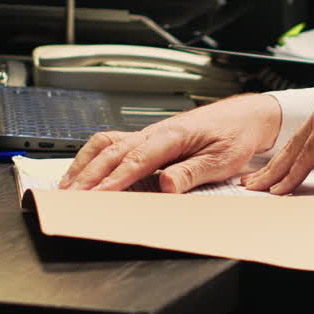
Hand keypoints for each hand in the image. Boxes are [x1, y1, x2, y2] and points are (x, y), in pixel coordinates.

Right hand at [57, 93, 281, 193]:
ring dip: (85, 165)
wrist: (245, 117)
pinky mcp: (149, 138)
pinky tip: (85, 171)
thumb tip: (167, 185)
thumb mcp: (223, 159)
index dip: (115, 180)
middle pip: (113, 152)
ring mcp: (149, 133)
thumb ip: (192, 172)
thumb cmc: (235, 135)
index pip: (136, 160)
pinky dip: (94, 158)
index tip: (98, 196)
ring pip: (107, 144)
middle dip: (89, 175)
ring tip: (68, 186)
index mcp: (173, 135)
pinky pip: (114, 144)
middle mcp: (156, 131)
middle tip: (70, 196)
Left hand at [241, 76, 313, 194]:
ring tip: (257, 189)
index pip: (305, 141)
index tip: (275, 174)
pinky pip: (305, 157)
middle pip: (292, 146)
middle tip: (253, 182)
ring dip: (274, 173)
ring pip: (292, 152)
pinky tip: (279, 189)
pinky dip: (291, 175)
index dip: (289, 160)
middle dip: (271, 167)